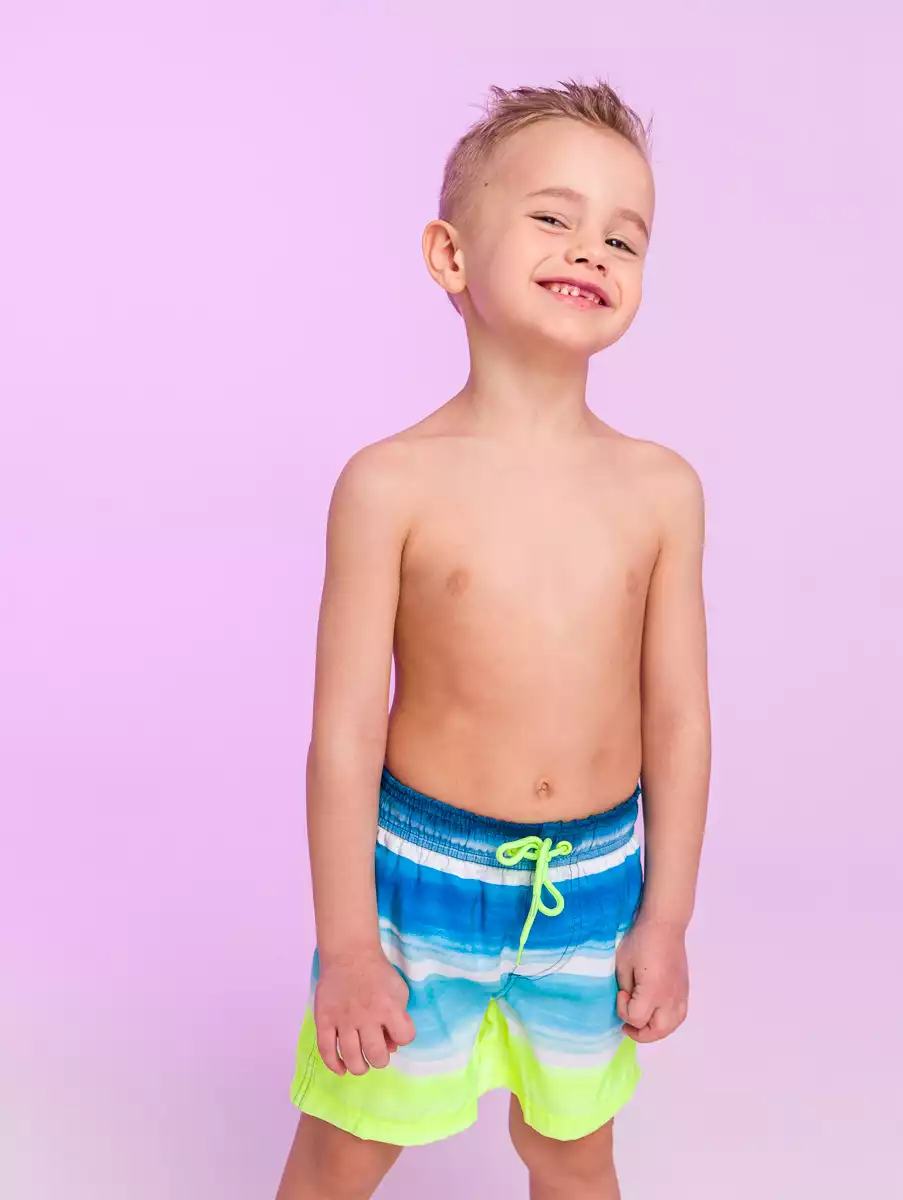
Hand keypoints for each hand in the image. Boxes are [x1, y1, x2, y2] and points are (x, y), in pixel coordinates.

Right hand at [313, 947, 415, 1075]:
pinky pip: (326, 1050)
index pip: (405, 1037)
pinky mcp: (324, 1020)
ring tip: (362, 1063)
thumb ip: (399, 1018)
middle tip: (377, 1055)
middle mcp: (366, 1017)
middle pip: (376, 1054)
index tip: (397, 1033)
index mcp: (389, 1008)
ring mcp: (343, 1019)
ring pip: (351, 1057)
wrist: (350, 954)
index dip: (403, 1037)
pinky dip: (334, 1065)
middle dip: (380, 1059)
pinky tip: (342, 1069)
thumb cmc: (377, 972)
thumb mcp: (398, 990)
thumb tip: (392, 1046)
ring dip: (359, 1066)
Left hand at [615, 915, 688, 1042]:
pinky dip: (667, 1022)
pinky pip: (679, 1016)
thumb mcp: (623, 964)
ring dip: (655, 1031)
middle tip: (627, 1025)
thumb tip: (628, 1002)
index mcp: (653, 991)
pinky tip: (657, 1015)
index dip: (623, 1010)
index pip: (636, 1018)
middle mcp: (670, 998)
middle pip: (657, 1031)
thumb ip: (625, 988)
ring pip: (671, 1027)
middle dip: (640, 1033)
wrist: (665, 924)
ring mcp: (680, 995)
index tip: (621, 993)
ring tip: (642, 1023)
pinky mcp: (685, 990)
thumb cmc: (640, 941)